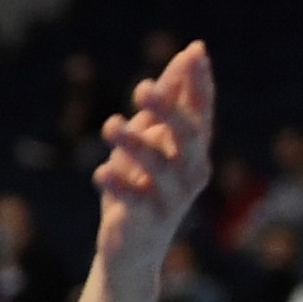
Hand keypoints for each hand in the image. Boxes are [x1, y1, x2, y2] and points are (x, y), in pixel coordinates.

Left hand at [93, 40, 214, 274]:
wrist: (132, 250)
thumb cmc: (141, 190)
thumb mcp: (149, 145)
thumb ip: (160, 110)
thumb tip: (180, 60)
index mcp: (194, 150)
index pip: (202, 110)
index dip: (200, 81)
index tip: (195, 51)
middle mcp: (192, 171)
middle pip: (187, 135)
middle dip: (168, 109)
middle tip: (141, 87)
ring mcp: (174, 198)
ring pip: (160, 166)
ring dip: (134, 143)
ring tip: (110, 125)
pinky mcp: (150, 221)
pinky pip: (137, 199)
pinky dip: (119, 184)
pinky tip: (100, 170)